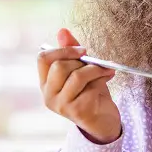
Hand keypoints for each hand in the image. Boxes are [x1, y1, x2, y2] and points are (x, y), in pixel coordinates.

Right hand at [37, 28, 121, 143]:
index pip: (42, 59)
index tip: (82, 50)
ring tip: (106, 70)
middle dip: (81, 60)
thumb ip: (71, 52)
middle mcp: (49, 95)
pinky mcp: (77, 111)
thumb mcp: (81, 70)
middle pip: (59, 66)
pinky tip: (108, 80)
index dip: (62, 49)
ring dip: (95, 69)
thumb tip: (62, 30)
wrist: (104, 121)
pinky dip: (102, 80)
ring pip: (76, 76)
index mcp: (46, 83)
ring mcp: (61, 105)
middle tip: (96, 62)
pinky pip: (90, 87)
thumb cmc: (91, 93)